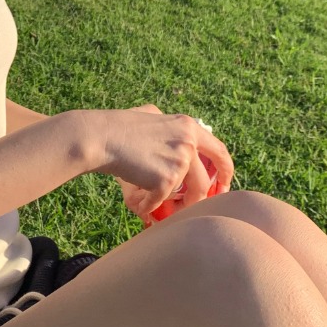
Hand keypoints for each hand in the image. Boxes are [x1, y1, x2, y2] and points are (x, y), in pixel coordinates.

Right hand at [91, 105, 234, 225]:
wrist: (100, 137)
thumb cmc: (119, 127)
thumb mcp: (150, 115)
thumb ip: (168, 126)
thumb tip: (176, 137)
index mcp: (188, 126)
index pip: (219, 151)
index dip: (225, 171)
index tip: (222, 185)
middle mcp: (189, 143)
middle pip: (207, 181)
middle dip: (205, 199)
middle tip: (195, 208)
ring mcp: (180, 161)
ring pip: (190, 195)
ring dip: (177, 208)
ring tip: (161, 211)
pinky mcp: (166, 179)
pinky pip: (161, 201)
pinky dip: (148, 205)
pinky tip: (137, 203)